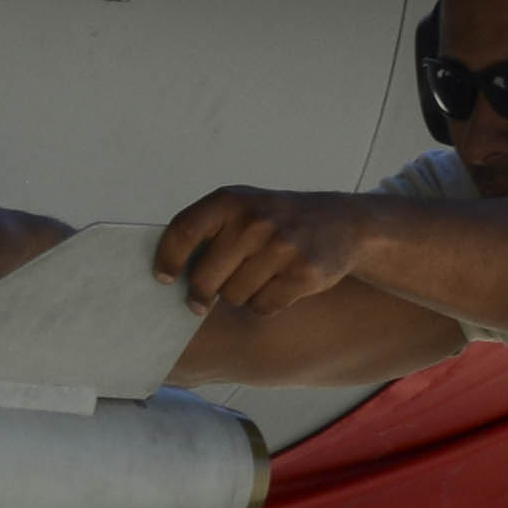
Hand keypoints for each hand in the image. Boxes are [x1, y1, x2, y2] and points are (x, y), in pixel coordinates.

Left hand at [156, 186, 393, 315]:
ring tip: (256, 277)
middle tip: (203, 299)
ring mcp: (281, 247)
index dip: (168, 260)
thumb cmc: (275, 219)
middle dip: (202, 294)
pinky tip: (277, 285)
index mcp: (231, 200)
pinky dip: (264, 304)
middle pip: (204, 278)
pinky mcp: (303, 273)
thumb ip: (205, 229)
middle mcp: (254, 221)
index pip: (183, 232)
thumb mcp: (241, 206)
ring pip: (233, 297)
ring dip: (238, 296)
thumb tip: (165, 274)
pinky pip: (262, 307)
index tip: (165, 278)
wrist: (342, 223)